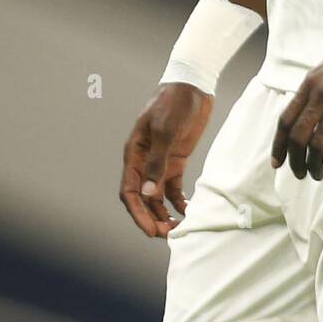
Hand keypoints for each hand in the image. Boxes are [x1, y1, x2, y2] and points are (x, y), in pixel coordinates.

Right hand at [119, 82, 212, 237]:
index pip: (130, 191)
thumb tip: (149, 194)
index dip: (138, 213)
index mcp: (135, 154)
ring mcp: (160, 162)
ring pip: (157, 197)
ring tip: (178, 229)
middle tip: (168, 235)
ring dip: (165, 214)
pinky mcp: (176, 160)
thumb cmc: (175, 103)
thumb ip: (158, 162)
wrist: (192, 85)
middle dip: (152, 218)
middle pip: (143, 198)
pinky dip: (179, 202)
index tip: (151, 230)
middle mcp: (144, 162)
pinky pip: (174, 187)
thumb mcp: (167, 131)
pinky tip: (188, 212)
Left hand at [271, 34, 322, 179]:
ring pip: (318, 143)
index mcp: (309, 84)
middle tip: (299, 174)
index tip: (277, 162)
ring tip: (317, 174)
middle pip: (298, 136)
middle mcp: (320, 95)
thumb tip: (305, 113)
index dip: (279, 145)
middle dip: (295, 160)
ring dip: (315, 164)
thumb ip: (314, 90)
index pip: (286, 120)